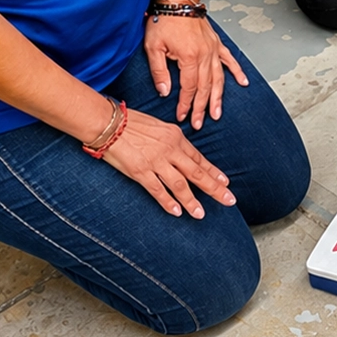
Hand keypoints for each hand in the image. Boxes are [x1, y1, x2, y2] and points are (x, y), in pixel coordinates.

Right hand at [102, 109, 236, 218]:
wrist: (108, 122)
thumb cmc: (130, 122)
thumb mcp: (158, 126)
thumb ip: (170, 140)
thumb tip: (179, 152)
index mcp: (175, 137)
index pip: (199, 158)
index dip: (213, 172)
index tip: (225, 182)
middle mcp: (170, 149)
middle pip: (197, 172)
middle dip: (214, 188)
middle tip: (229, 199)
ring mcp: (156, 162)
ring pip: (180, 184)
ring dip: (192, 201)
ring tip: (201, 214)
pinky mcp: (140, 171)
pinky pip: (157, 190)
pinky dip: (168, 202)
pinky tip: (177, 212)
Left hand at [143, 10, 248, 129]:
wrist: (175, 0)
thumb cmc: (163, 21)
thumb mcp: (153, 47)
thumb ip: (159, 72)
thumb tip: (164, 92)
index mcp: (189, 57)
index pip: (188, 88)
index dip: (185, 104)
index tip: (182, 116)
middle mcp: (205, 55)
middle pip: (205, 87)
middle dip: (202, 107)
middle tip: (199, 123)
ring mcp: (213, 49)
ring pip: (219, 78)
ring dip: (219, 97)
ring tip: (218, 113)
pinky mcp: (216, 43)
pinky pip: (230, 60)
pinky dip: (237, 72)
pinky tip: (243, 83)